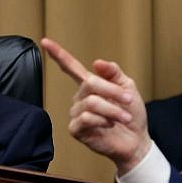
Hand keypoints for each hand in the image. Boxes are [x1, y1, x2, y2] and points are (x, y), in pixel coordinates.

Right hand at [41, 38, 150, 174]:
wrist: (136, 140)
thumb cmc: (131, 114)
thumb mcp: (128, 87)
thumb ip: (113, 72)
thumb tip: (96, 62)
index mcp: (90, 85)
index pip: (71, 67)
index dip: (58, 54)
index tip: (45, 42)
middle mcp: (80, 98)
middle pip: (90, 84)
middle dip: (112, 91)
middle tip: (128, 100)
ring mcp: (77, 114)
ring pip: (91, 102)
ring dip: (112, 109)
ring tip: (123, 117)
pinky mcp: (76, 129)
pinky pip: (86, 118)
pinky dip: (103, 120)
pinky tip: (109, 125)